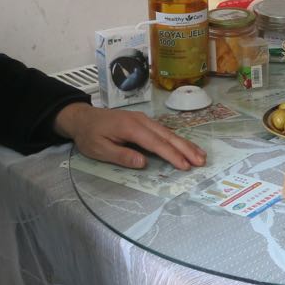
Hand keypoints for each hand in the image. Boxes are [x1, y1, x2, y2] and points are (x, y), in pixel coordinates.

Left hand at [56, 103, 205, 170]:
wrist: (83, 118)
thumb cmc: (89, 136)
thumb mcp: (99, 149)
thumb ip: (121, 155)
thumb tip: (143, 163)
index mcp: (130, 127)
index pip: (155, 143)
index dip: (171, 155)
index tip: (185, 166)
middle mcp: (141, 121)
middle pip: (167, 136)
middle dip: (185, 149)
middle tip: (201, 161)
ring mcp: (144, 120)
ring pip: (168, 132)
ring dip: (185, 144)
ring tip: (201, 155)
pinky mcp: (144, 122)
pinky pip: (164, 131)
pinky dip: (177, 140)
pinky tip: (186, 146)